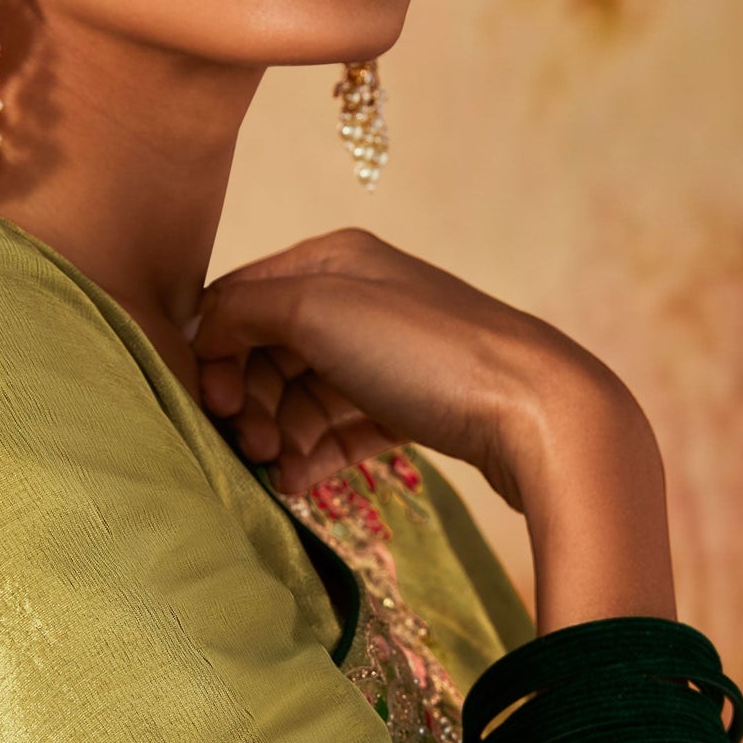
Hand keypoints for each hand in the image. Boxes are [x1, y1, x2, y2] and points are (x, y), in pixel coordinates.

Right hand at [192, 228, 673, 630]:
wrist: (539, 413)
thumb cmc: (426, 352)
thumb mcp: (317, 309)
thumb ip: (242, 312)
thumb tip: (203, 334)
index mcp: (333, 259)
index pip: (240, 300)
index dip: (215, 354)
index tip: (216, 406)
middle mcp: (358, 297)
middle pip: (267, 352)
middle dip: (248, 403)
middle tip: (251, 448)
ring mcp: (388, 354)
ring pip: (302, 397)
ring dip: (279, 437)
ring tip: (282, 474)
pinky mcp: (411, 405)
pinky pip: (341, 429)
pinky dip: (316, 455)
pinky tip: (305, 484)